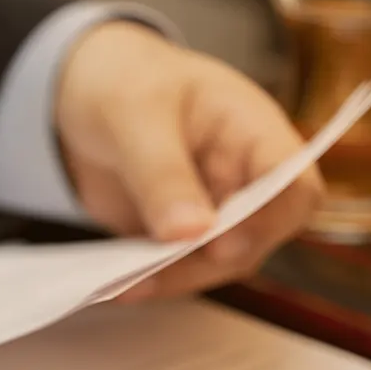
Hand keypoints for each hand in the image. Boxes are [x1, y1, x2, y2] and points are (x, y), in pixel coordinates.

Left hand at [55, 20, 323, 298]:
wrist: (79, 92)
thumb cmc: (123, 82)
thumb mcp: (136, 116)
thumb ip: (162, 173)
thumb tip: (188, 233)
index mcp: (252, 132)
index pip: (292, 184)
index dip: (267, 221)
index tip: (220, 245)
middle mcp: (242, 177)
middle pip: (256, 237)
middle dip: (210, 261)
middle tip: (152, 273)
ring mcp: (210, 209)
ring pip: (214, 262)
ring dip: (174, 278)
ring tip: (125, 287)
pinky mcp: (175, 233)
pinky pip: (174, 267)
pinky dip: (149, 279)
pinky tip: (116, 286)